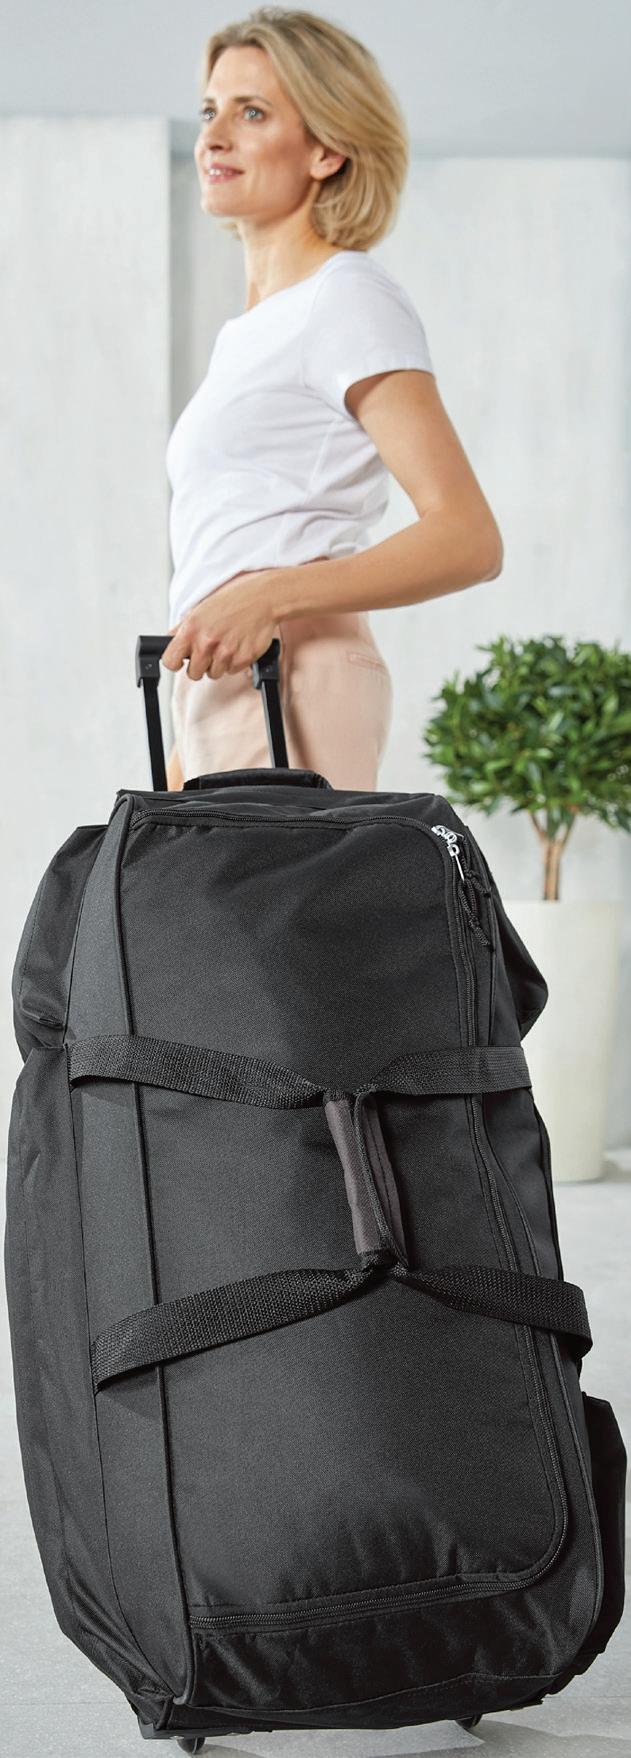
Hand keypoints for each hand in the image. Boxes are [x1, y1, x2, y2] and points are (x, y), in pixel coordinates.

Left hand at [161, 569, 280, 681]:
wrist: (262, 599)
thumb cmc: (232, 601)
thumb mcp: (200, 609)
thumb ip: (184, 629)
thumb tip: (171, 643)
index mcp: (191, 629)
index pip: (170, 661)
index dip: (175, 662)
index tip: (181, 661)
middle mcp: (206, 643)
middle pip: (193, 674)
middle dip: (200, 665)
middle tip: (209, 651)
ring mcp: (225, 653)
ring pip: (214, 674)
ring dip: (218, 664)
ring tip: (226, 645)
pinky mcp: (242, 659)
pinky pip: (232, 671)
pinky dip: (234, 662)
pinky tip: (238, 645)